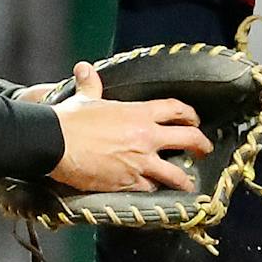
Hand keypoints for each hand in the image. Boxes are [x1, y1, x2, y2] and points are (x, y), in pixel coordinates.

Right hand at [48, 61, 209, 191]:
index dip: (190, 115)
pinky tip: (157, 193)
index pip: (176, 109)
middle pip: (188, 139)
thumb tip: (83, 69)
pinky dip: (155, 190)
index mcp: (139, 113)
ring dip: (185, 178)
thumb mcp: (84, 99)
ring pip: (175, 173)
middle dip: (201, 145)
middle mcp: (146, 137)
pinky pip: (150, 188)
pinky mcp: (128, 182)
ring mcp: (140, 162)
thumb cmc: (70, 120)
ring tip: (190, 184)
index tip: (195, 120)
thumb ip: (90, 85)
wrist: (56, 144)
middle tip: (205, 149)